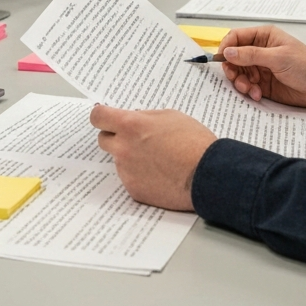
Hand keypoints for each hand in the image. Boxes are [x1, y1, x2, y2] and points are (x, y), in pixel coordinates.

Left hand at [90, 105, 216, 210]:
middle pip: (103, 139)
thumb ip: (146, 117)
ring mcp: (126, 171)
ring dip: (131, 158)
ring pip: (119, 160)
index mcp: (131, 126)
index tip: (106, 118)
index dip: (101, 117)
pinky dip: (140, 176)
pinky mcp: (133, 189)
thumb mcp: (171, 116)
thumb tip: (133, 119)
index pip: (98, 117)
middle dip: (116, 137)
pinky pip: (130, 178)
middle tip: (136, 140)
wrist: (207, 174)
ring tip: (157, 160)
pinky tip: (159, 174)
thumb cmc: (194, 142)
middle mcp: (123, 148)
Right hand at [219, 25, 305, 107]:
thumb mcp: (278, 58)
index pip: (236, 37)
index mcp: (264, 37)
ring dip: (241, 83)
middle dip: (232, 70)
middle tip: (237, 79)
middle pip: (233, 58)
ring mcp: (261, 68)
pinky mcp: (263, 83)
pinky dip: (249, 91)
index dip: (226, 47)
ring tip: (251, 89)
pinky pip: (247, 86)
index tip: (221, 59)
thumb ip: (251, 55)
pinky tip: (258, 94)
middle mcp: (260, 51)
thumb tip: (228, 52)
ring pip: (238, 73)